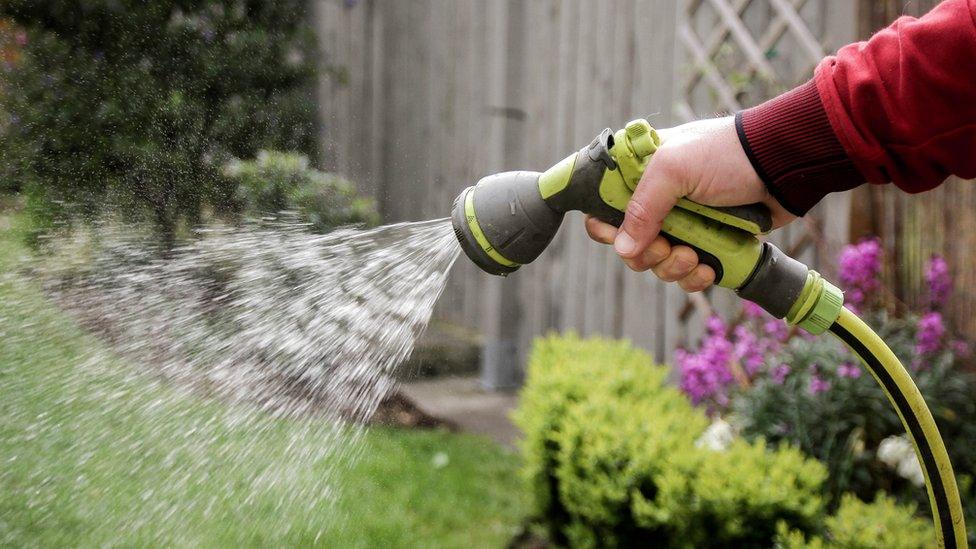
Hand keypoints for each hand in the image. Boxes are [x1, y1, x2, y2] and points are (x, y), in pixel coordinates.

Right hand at [585, 116, 795, 291]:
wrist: (782, 165)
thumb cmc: (726, 155)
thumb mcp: (674, 170)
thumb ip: (643, 207)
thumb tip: (623, 249)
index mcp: (642, 175)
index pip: (604, 206)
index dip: (605, 227)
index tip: (617, 237)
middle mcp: (660, 201)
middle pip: (630, 244)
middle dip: (647, 254)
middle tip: (668, 246)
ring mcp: (685, 224)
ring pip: (658, 263)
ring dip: (673, 268)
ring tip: (695, 257)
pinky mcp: (709, 243)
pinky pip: (688, 273)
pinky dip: (694, 277)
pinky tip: (709, 270)